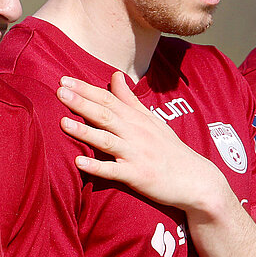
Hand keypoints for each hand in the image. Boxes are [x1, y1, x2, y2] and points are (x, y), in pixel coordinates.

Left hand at [57, 73, 230, 215]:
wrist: (196, 180)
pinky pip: (114, 171)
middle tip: (59, 91)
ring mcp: (136, 154)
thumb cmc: (170, 150)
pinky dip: (97, 167)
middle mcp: (135, 133)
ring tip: (62, 122)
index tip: (64, 80)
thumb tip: (115, 75)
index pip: (109, 99)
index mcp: (136, 119)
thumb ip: (129, 100)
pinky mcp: (138, 176)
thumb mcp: (151, 120)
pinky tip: (79, 162)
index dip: (86, 89)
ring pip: (107, 140)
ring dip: (85, 131)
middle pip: (105, 115)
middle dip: (81, 103)